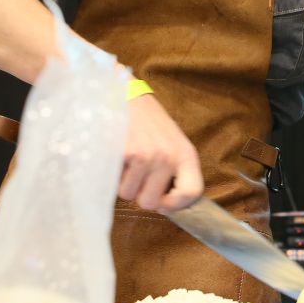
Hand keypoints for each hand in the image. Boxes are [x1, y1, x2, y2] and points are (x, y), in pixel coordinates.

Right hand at [118, 93, 202, 211]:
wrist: (125, 96)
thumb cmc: (148, 123)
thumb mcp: (172, 144)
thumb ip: (174, 172)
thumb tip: (165, 206)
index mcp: (186, 154)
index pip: (192, 194)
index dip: (176, 205)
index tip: (163, 201)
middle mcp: (169, 156)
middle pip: (152, 203)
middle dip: (140, 194)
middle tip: (138, 174)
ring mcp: (147, 155)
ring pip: (129, 195)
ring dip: (124, 182)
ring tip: (128, 160)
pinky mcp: (125, 153)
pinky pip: (114, 183)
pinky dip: (111, 174)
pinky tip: (118, 155)